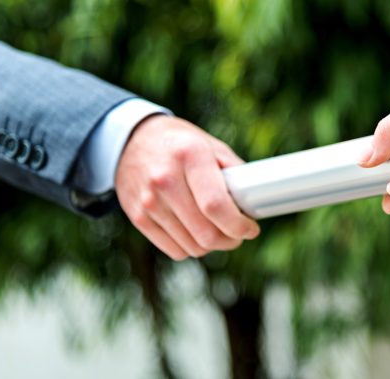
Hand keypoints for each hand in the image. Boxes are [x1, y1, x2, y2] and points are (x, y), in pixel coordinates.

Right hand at [115, 115, 258, 259]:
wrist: (133, 140)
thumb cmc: (181, 144)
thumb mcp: (211, 146)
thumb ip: (235, 173)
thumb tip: (256, 201)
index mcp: (189, 156)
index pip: (216, 206)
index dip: (239, 225)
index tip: (251, 228)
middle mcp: (165, 180)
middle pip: (205, 233)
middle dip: (230, 240)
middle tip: (238, 233)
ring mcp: (148, 201)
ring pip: (192, 247)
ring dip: (212, 245)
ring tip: (218, 230)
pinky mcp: (138, 218)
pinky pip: (174, 250)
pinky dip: (191, 247)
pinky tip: (196, 230)